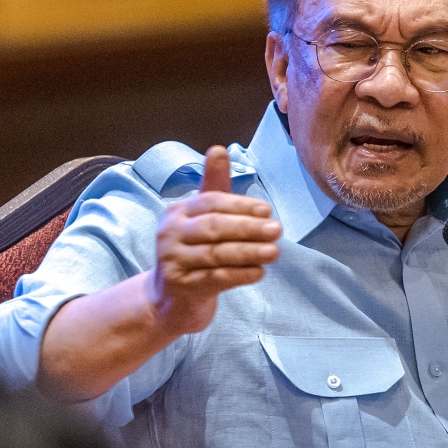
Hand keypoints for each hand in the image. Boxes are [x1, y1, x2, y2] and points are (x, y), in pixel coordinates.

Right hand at [149, 145, 280, 334]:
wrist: (171, 298)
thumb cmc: (194, 251)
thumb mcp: (203, 218)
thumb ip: (214, 187)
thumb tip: (218, 148)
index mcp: (177, 212)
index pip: (211, 202)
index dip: (240, 205)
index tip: (267, 211)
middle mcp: (170, 234)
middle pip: (214, 227)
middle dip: (248, 228)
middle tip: (277, 230)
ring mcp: (173, 261)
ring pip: (216, 254)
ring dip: (249, 252)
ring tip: (274, 252)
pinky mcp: (180, 287)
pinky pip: (215, 278)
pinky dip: (240, 275)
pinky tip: (259, 273)